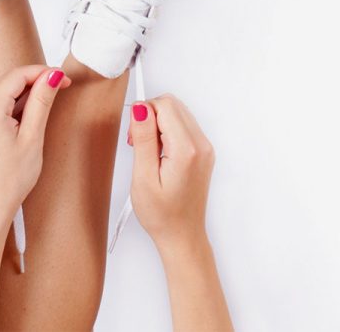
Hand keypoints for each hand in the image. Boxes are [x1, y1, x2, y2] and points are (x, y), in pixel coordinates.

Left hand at [0, 65, 70, 238]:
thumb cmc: (10, 181)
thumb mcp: (33, 138)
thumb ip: (42, 101)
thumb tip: (53, 75)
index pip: (18, 75)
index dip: (43, 72)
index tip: (63, 78)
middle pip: (7, 80)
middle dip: (34, 81)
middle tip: (59, 88)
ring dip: (22, 92)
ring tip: (43, 107)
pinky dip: (10, 103)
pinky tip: (24, 117)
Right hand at [128, 95, 214, 253]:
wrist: (182, 235)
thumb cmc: (161, 214)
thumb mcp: (143, 177)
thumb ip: (144, 138)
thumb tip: (141, 108)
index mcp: (187, 150)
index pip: (165, 105)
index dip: (143, 113)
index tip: (134, 136)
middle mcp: (201, 145)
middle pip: (172, 104)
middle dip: (150, 115)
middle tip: (138, 143)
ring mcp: (205, 147)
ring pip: (177, 112)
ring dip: (158, 123)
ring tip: (148, 151)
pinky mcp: (203, 151)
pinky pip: (183, 125)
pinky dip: (166, 131)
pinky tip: (159, 153)